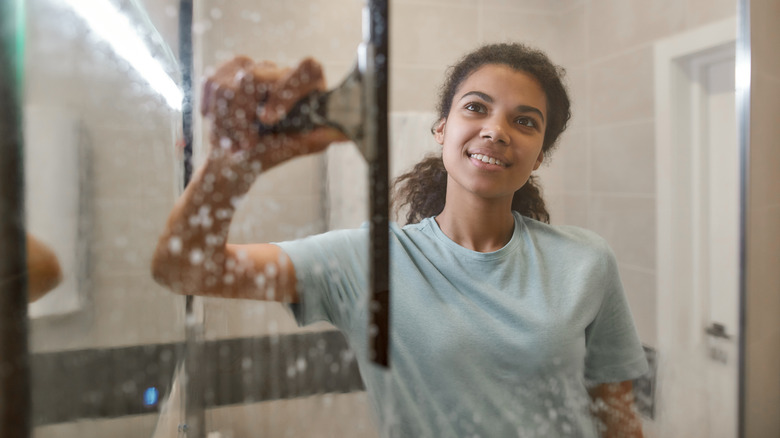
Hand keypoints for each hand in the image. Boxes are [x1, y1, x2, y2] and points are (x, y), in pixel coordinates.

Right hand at [201, 56, 346, 169]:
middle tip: (247, 143)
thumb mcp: (294, 148)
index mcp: (307, 84)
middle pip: (254, 78)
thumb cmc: (270, 153)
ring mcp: (253, 67)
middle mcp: (281, 70)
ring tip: (236, 140)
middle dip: (243, 118)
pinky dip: (212, 113)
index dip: (284, 92)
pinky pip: (213, 84)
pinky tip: (222, 127)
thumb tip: (345, 134)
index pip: (306, 68)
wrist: (236, 160)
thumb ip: (316, 138)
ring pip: (228, 85)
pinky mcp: (227, 70)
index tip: (267, 119)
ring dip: (227, 122)